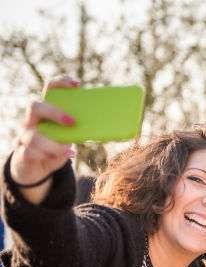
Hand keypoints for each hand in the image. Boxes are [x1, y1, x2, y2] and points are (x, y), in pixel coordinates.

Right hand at [10, 76, 78, 202]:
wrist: (37, 168)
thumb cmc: (56, 148)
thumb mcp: (69, 138)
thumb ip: (79, 131)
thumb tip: (105, 127)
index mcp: (46, 112)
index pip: (49, 90)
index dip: (61, 83)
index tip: (78, 84)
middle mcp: (33, 121)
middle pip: (35, 107)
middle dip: (55, 112)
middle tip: (72, 122)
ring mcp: (25, 136)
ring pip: (33, 136)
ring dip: (52, 143)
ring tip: (67, 149)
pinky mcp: (23, 152)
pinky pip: (30, 152)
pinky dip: (46, 155)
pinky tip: (58, 157)